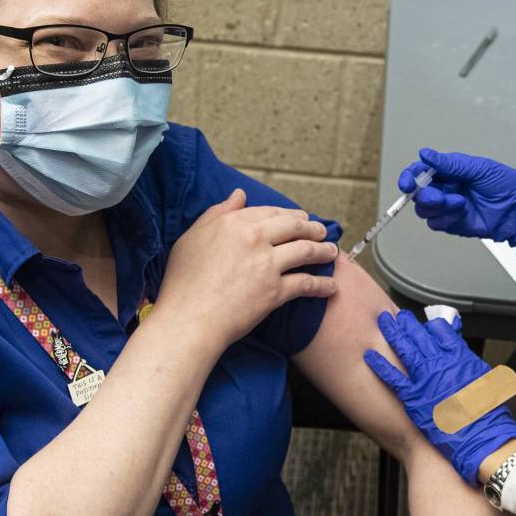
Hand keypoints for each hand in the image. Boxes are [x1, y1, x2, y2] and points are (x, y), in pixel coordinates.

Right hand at [156, 189, 337, 351]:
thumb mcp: (191, 238)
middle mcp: (254, 238)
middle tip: (321, 231)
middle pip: (293, 226)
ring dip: (323, 250)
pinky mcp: (275, 291)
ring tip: (332, 252)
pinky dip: (322, 285)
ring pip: (305, 250)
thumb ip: (216, 214)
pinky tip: (331, 286)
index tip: (299, 217)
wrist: (189, 320)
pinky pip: (306, 283)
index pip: (269, 212)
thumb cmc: (183, 282)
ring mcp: (267, 264)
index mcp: (233, 223)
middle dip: (312, 227)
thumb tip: (238, 195)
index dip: (288, 214)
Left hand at [364, 310, 515, 484]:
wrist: (481, 437)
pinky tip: (370, 356)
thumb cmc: (486, 412)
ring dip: (392, 333)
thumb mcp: (483, 377)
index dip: (429, 325)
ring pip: (404, 349)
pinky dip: (380, 365)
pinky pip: (392, 377)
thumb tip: (459, 351)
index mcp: (459, 356)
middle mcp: (440, 363)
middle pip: (418, 335)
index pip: (440, 330)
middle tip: (397, 316)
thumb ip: (468, 360)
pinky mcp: (413, 397)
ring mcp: (425, 379)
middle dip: (406, 323)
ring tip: (383, 322)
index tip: (423, 323)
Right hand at [400, 148, 515, 268]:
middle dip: (426, 195)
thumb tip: (425, 154)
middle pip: (418, 193)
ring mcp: (448, 207)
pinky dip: (446, 219)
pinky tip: (462, 214)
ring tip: (460, 204)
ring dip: (440, 207)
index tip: (407, 183)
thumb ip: (449, 163)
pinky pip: (436, 224)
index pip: (421, 172)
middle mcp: (446, 188)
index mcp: (450, 171)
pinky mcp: (452, 224)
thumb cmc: (507, 186)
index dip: (410, 177)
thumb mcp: (479, 168)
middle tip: (441, 196)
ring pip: (425, 210)